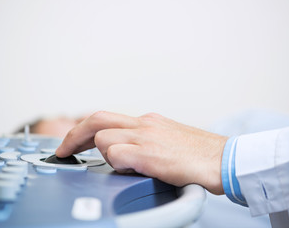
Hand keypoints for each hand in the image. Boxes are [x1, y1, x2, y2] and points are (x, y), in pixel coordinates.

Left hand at [56, 111, 227, 194]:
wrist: (225, 159)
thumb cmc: (200, 154)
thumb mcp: (169, 139)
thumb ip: (147, 140)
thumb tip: (128, 151)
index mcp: (148, 121)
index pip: (106, 117)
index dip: (84, 130)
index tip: (72, 143)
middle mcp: (144, 124)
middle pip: (96, 119)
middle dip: (73, 135)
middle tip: (64, 151)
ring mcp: (146, 137)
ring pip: (103, 138)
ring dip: (106, 155)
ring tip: (125, 166)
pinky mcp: (150, 155)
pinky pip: (117, 155)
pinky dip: (117, 164)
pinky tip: (133, 171)